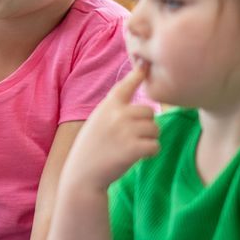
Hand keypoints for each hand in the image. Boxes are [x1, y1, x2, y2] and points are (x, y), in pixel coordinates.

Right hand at [63, 61, 156, 191]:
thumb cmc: (92, 149)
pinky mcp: (134, 148)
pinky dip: (150, 153)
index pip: (126, 85)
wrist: (83, 176)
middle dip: (146, 126)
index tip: (146, 63)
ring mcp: (126, 130)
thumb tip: (143, 107)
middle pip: (150, 112)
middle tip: (131, 139)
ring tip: (131, 149)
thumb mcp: (98, 122)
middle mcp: (117, 114)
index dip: (138, 73)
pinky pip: (156, 146)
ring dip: (149, 140)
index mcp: (108, 106)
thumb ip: (115, 110)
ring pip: (155, 129)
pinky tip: (136, 157)